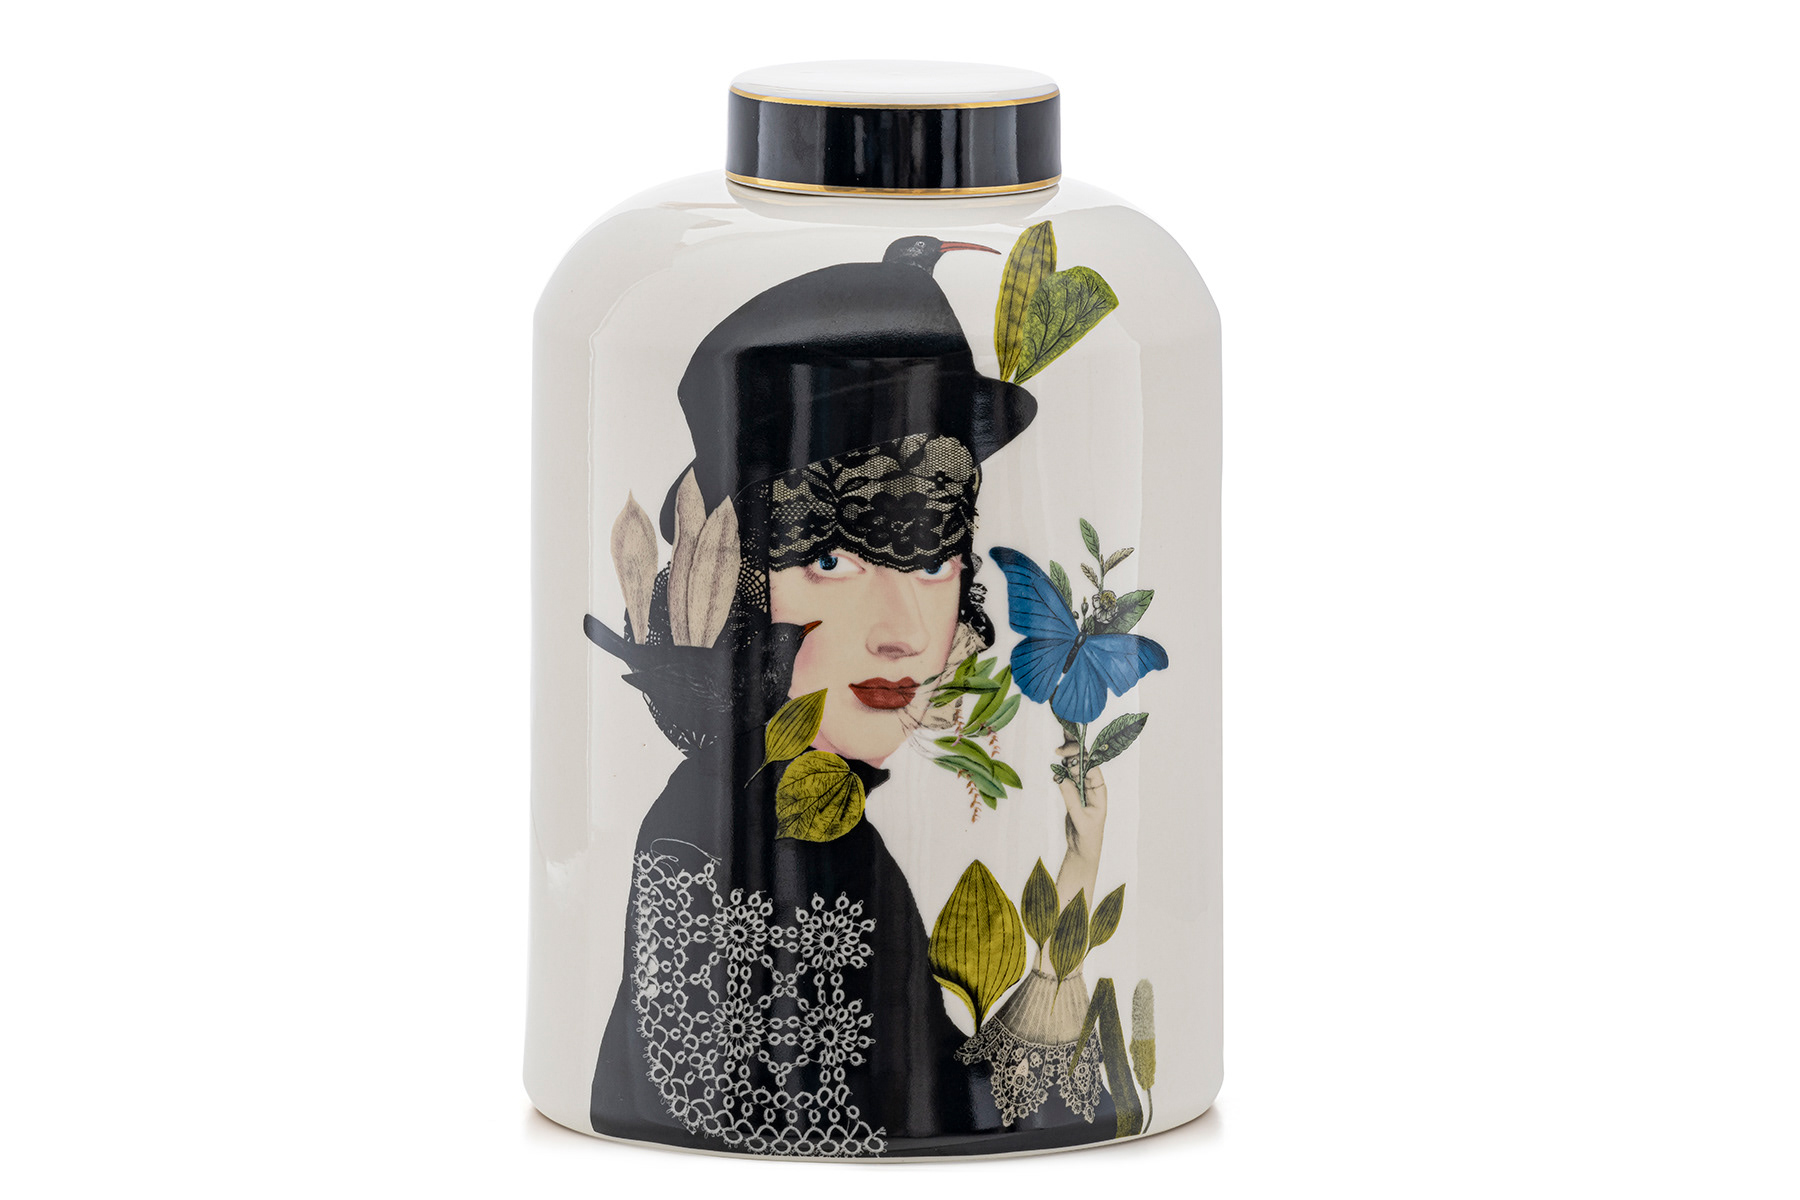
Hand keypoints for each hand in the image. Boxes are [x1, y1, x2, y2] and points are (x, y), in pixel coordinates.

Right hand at [1053, 737, 1107, 909]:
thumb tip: (1062, 777)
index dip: (1079, 758)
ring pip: (1073, 768)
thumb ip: (1071, 798)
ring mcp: (1081, 788)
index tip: (1066, 755)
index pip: (1091, 768)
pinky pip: (1066, 777)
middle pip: (1083, 764)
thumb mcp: (1080, 818)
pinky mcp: (1072, 793)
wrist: (1083, 849)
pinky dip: (1060, 771)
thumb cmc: (1088, 836)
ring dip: (1065, 760)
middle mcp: (1092, 786)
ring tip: (1056, 751)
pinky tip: (1055, 766)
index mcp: (1099, 790)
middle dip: (1073, 753)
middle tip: (1058, 749)